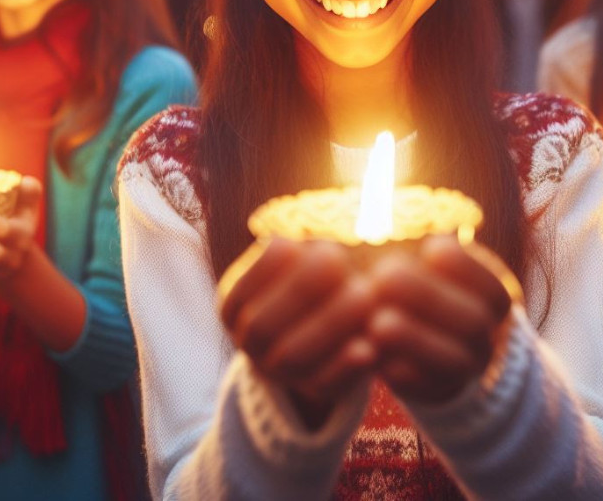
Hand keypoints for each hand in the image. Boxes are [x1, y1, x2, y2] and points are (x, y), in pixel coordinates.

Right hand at [219, 238, 376, 424]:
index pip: (240, 291)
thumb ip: (302, 237)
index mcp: (234, 308)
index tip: (298, 244)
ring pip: (294, 356)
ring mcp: (280, 374)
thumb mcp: (297, 258)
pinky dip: (346, 367)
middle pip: (263, 325)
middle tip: (337, 259)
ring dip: (329, 323)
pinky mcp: (316, 393)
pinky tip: (368, 346)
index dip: (266, 269)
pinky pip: (326, 387)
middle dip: (300, 291)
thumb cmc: (312, 278)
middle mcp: (249, 345)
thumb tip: (316, 209)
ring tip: (365, 293)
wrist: (322, 337)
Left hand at [366, 235, 511, 403]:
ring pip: (451, 361)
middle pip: (470, 320)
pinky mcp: (436, 395)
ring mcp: (465, 370)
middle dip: (427, 297)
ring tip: (376, 321)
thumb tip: (395, 205)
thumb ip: (421, 244)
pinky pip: (424, 389)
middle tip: (384, 276)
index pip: (493, 286)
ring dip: (413, 338)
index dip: (467, 268)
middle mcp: (487, 337)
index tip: (432, 246)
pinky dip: (400, 371)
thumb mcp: (431, 266)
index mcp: (493, 301)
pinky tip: (372, 350)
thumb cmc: (423, 287)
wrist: (432, 348)